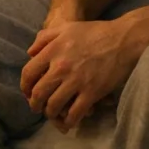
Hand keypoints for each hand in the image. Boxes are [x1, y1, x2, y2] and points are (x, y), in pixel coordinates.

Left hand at [19, 19, 146, 132]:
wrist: (123, 40)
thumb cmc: (95, 32)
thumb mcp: (67, 27)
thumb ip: (45, 37)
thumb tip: (29, 53)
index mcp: (53, 50)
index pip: (28, 73)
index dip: (25, 86)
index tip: (28, 92)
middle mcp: (60, 66)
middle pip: (38, 93)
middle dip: (35, 104)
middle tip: (37, 107)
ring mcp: (76, 81)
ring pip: (53, 106)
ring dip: (50, 114)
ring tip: (52, 114)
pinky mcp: (91, 92)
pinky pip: (74, 113)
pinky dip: (69, 121)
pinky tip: (69, 121)